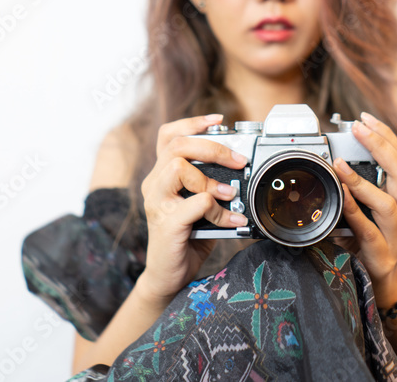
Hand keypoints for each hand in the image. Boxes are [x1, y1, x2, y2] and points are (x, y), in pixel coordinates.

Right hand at [136, 113, 249, 304]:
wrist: (169, 276)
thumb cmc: (187, 237)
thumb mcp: (200, 204)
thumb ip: (212, 185)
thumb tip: (242, 170)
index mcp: (162, 175)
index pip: (169, 136)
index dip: (192, 123)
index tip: (218, 120)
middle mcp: (154, 184)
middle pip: (177, 145)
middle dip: (213, 147)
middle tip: (238, 160)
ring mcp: (157, 203)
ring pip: (178, 167)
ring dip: (210, 179)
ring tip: (229, 193)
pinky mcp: (166, 223)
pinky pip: (196, 203)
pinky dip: (218, 209)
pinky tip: (231, 218)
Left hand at [333, 111, 396, 309]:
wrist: (382, 285)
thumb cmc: (368, 243)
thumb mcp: (362, 210)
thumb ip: (351, 190)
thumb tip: (328, 162)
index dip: (385, 136)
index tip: (365, 117)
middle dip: (380, 145)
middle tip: (358, 127)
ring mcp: (394, 234)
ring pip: (388, 202)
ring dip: (362, 180)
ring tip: (340, 164)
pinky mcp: (382, 254)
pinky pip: (369, 231)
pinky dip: (355, 212)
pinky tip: (342, 198)